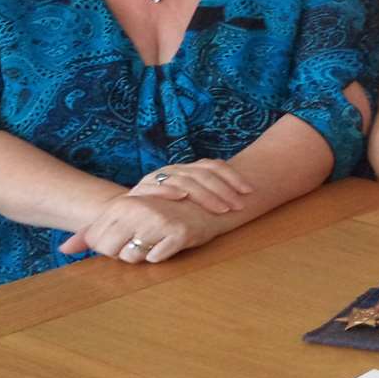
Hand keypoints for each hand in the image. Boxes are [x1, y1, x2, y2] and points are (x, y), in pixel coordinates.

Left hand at [59, 195, 227, 263]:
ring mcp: (157, 221)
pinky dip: (162, 255)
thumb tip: (63, 250)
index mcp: (120, 205)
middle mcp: (135, 210)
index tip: (128, 237)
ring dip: (142, 255)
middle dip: (123, 253)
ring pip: (132, 258)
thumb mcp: (125, 215)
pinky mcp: (178, 233)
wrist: (204, 203)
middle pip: (111, 252)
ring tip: (156, 240)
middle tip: (142, 241)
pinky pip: (156, 259)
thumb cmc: (159, 211)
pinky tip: (170, 243)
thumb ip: (91, 232)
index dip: (110, 247)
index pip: (96, 242)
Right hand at [128, 159, 253, 214]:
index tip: (249, 191)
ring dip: (204, 195)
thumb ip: (210, 194)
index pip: (213, 165)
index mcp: (188, 169)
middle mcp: (174, 169)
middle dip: (223, 191)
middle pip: (202, 174)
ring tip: (220, 208)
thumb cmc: (166, 208)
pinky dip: (168, 190)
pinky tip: (181, 196)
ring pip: (184, 181)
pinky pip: (155, 187)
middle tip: (237, 206)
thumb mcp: (190, 199)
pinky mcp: (141, 190)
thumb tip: (247, 193)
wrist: (128, 212)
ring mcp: (157, 178)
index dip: (233, 176)